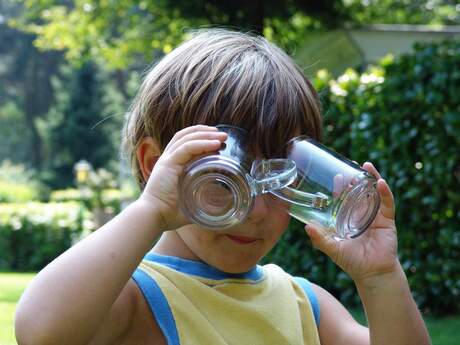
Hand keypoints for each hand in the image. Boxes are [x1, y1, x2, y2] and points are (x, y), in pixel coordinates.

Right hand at [138, 125, 226, 230]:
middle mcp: (168, 159)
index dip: (201, 137)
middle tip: (223, 135)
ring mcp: (167, 160)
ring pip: (188, 138)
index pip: (185, 142)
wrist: (153, 217)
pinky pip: (187, 148)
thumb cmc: (169, 214)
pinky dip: (202, 144)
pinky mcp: (168, 164)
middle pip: (186, 135)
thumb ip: (202, 202)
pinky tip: (215, 144)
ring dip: (206, 135)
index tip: (218, 140)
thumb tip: (218, 206)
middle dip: (205, 132)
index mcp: (172, 165)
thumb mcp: (190, 204)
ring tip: (222, 137)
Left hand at [305, 162, 398, 284]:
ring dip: (372, 178)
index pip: (344, 198)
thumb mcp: (332, 248)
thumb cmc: (351, 262)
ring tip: (367, 166)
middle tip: (352, 165)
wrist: (372, 274)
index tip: (336, 175)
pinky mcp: (387, 221)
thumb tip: (306, 227)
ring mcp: (376, 216)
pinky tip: (380, 183)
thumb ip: (320, 238)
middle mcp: (362, 214)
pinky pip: (387, 204)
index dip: (340, 187)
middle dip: (357, 178)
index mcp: (349, 218)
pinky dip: (385, 193)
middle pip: (360, 191)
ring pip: (375, 193)